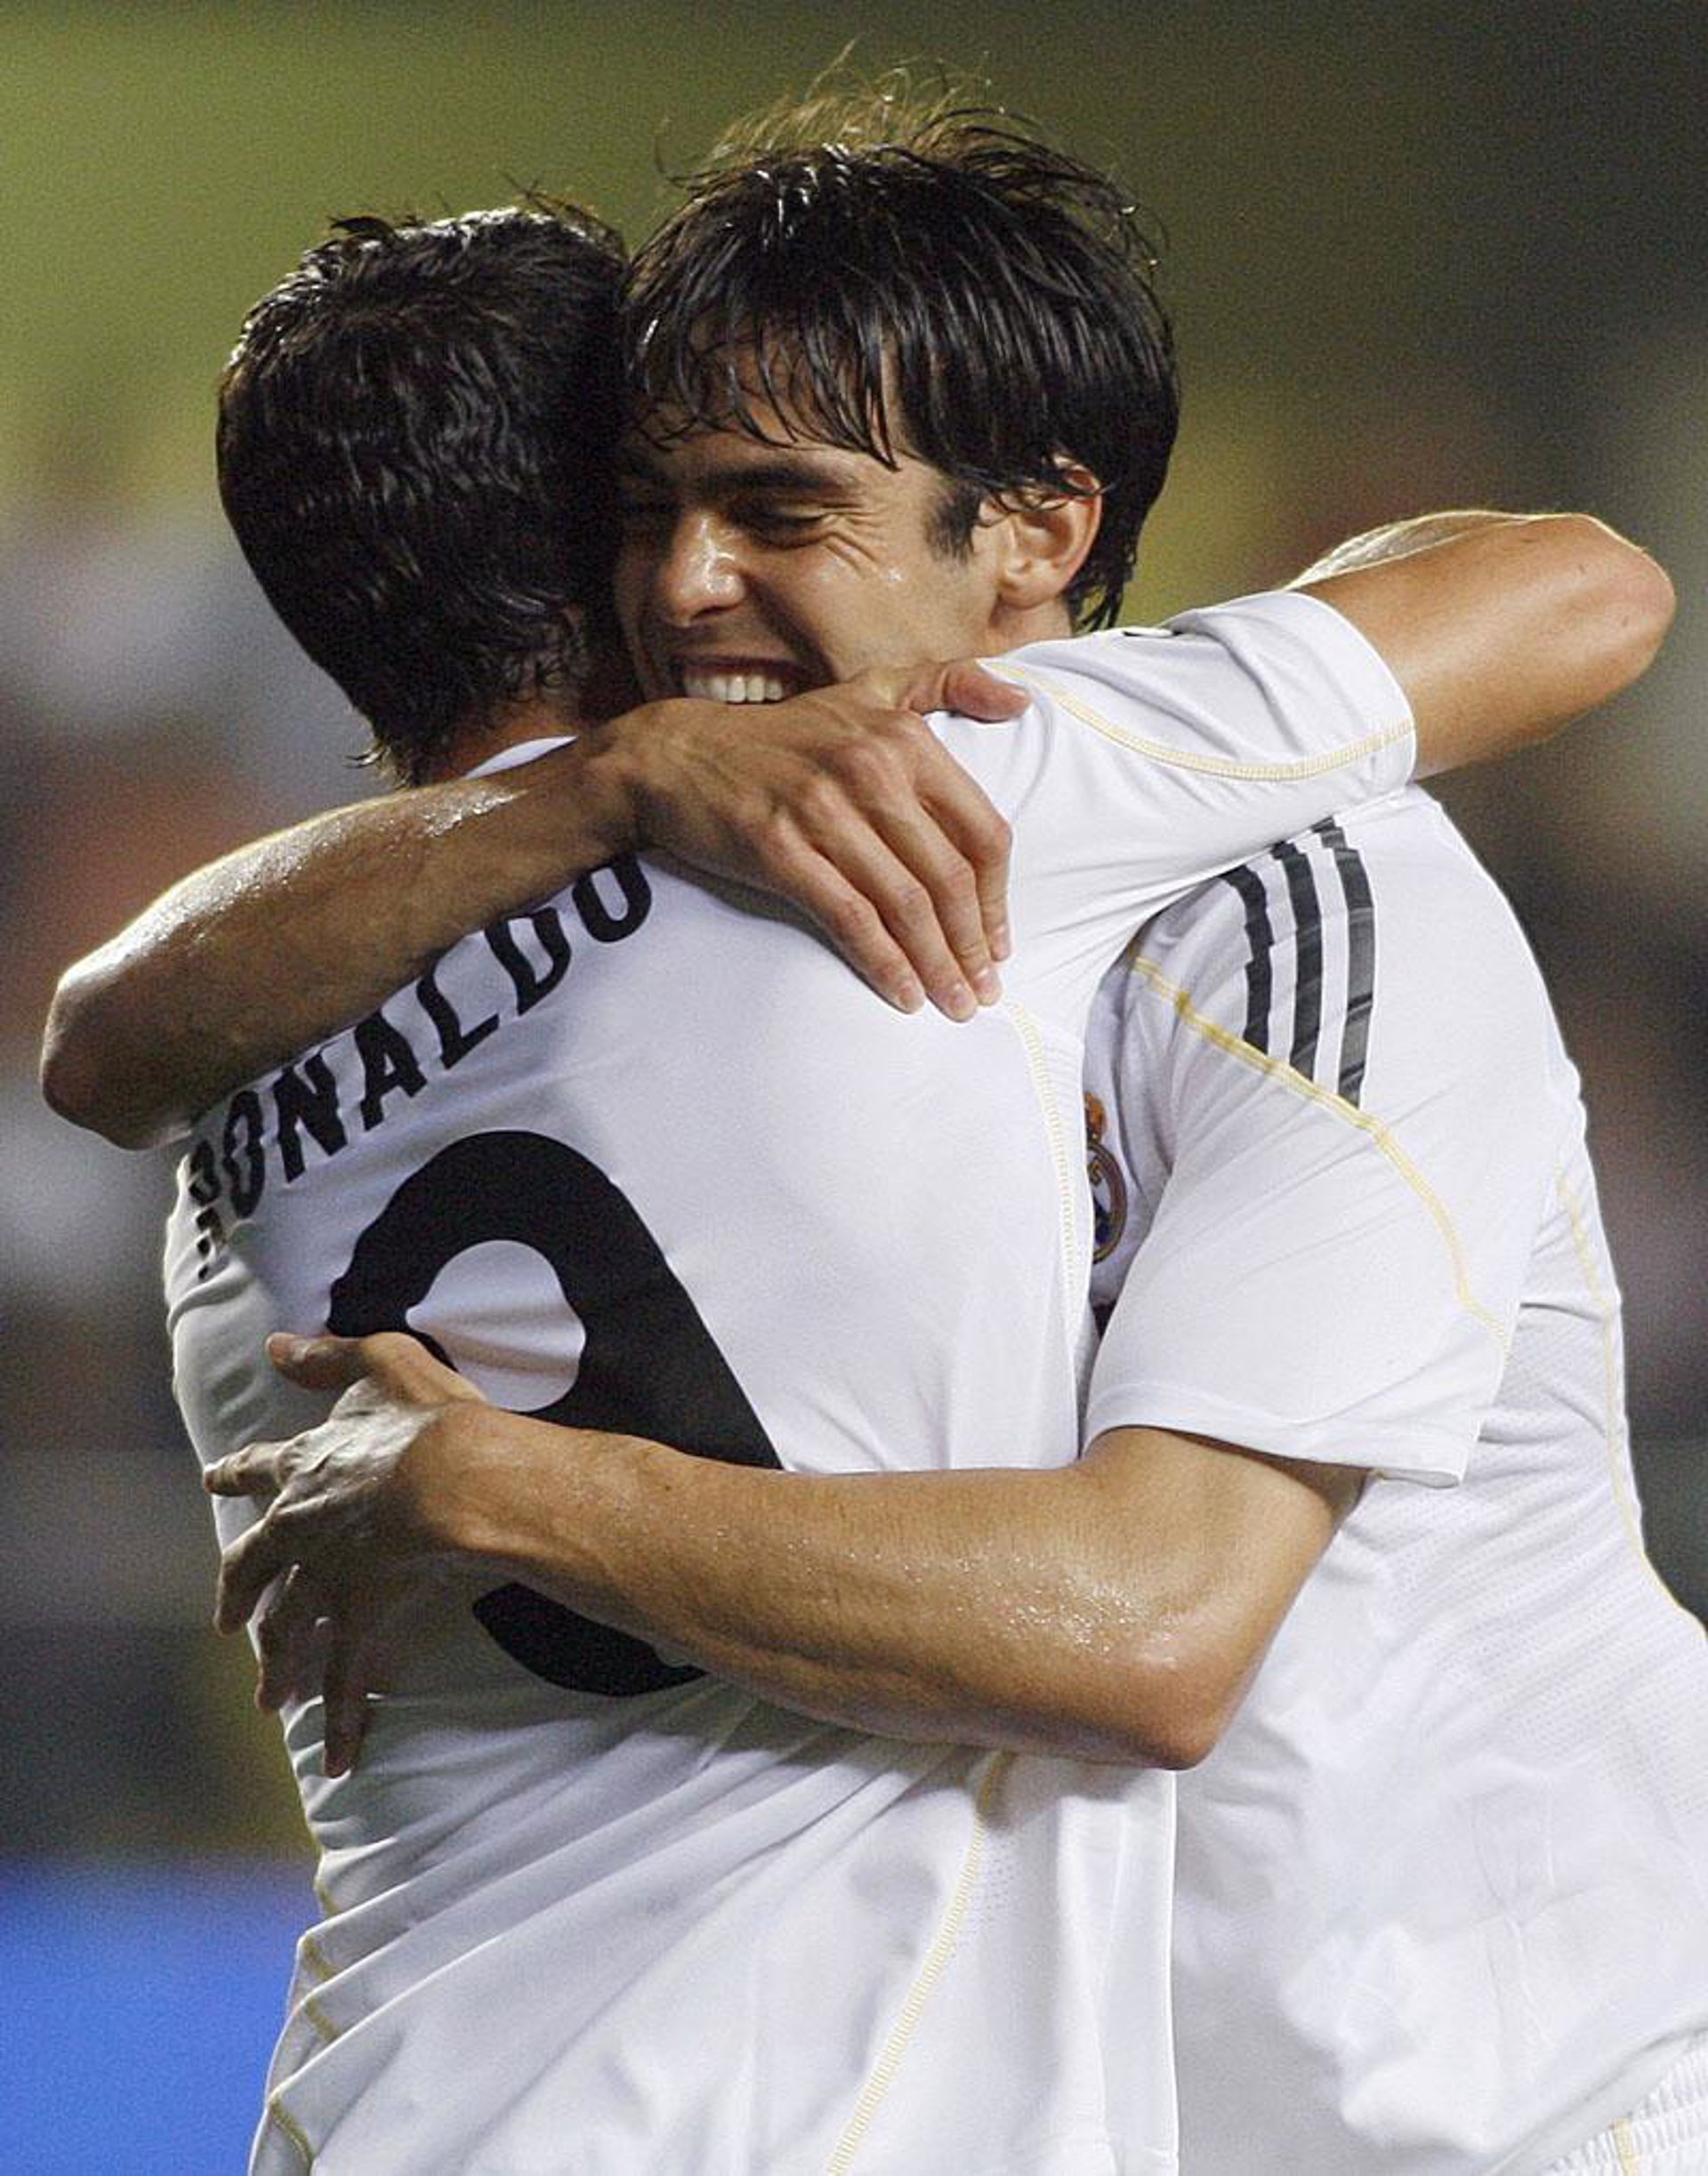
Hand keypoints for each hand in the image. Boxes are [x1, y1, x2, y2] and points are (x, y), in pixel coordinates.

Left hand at [205, 1331, 484, 1773]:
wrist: (465, 1481)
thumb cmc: (434, 1421)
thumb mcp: (382, 1364)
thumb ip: (330, 1357)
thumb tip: (278, 1345)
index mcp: (308, 1469)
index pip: (262, 1472)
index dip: (237, 1476)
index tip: (214, 1481)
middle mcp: (304, 1532)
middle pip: (259, 1569)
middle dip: (243, 1596)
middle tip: (229, 1622)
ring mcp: (329, 1584)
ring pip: (293, 1635)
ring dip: (282, 1670)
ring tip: (274, 1702)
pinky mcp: (364, 1626)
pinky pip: (349, 1685)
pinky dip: (344, 1724)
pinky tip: (341, 1759)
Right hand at [606, 659, 1021, 1020]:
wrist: (679, 754)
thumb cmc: (786, 736)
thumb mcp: (870, 689)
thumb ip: (948, 683)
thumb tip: (1021, 700)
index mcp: (904, 739)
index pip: (982, 831)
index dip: (998, 899)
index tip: (999, 943)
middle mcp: (869, 770)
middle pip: (949, 877)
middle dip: (973, 946)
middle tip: (984, 991)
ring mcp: (822, 810)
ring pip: (905, 903)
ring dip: (937, 965)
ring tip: (955, 1004)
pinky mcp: (779, 849)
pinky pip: (849, 918)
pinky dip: (884, 963)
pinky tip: (903, 994)